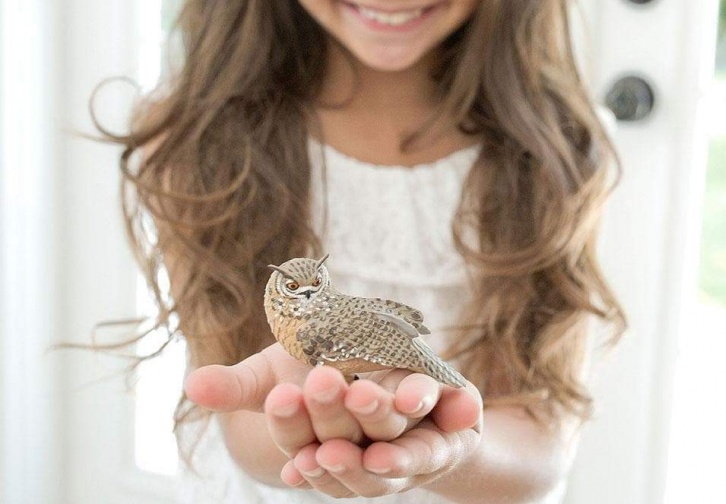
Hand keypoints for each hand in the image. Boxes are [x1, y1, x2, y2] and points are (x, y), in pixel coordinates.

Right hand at [185, 343, 482, 496]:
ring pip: (396, 435)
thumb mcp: (273, 370)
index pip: (300, 442)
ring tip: (369, 394)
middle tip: (325, 381)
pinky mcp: (444, 408)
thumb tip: (191, 385)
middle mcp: (363, 444)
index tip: (281, 396)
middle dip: (335, 413)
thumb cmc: (307, 365)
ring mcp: (404, 430)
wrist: (365, 350)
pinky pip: (453, 412)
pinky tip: (465, 401)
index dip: (292, 424)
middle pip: (347, 437)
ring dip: (384, 418)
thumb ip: (239, 384)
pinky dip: (459, 408)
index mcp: (318, 442)